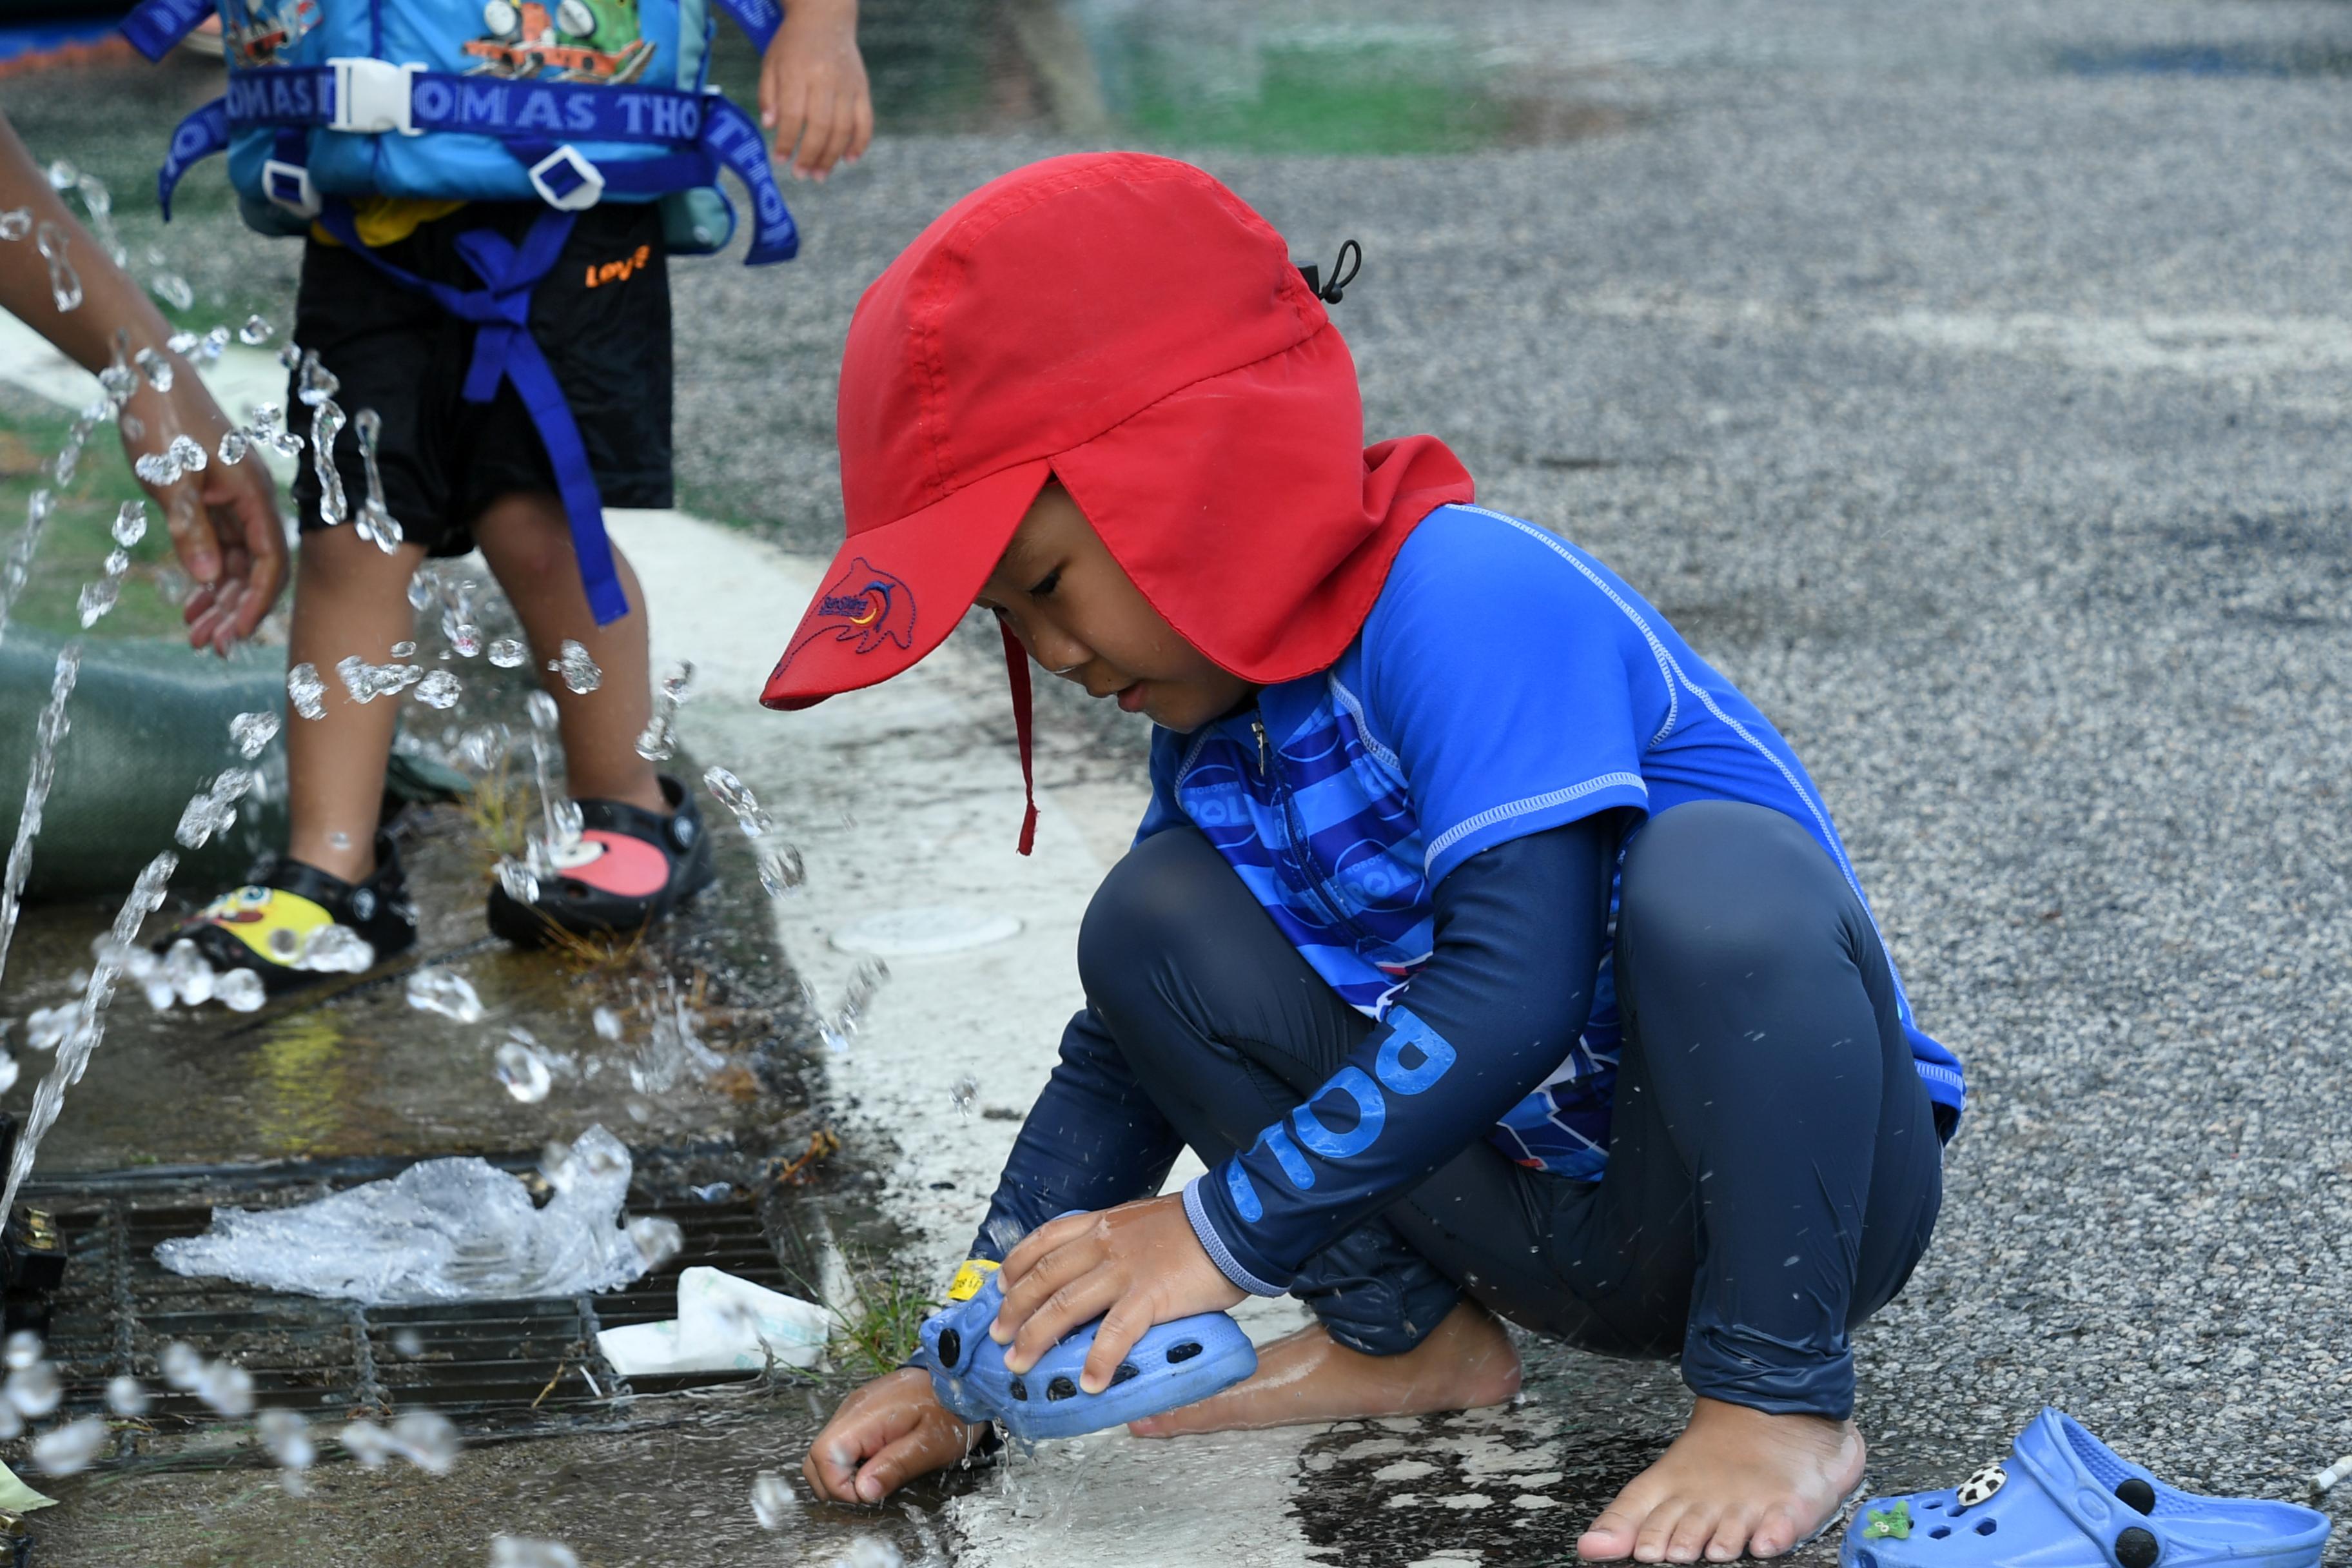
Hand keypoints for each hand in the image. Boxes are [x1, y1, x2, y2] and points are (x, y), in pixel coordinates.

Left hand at [118, 370, 286, 654]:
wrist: (147, 374)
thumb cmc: (162, 419)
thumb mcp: (171, 479)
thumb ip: (191, 529)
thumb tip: (209, 581)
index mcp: (254, 494)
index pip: (269, 561)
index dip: (255, 601)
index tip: (234, 634)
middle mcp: (251, 501)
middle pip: (255, 569)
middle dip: (235, 610)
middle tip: (207, 645)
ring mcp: (233, 501)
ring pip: (235, 563)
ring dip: (218, 599)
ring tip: (194, 633)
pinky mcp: (213, 499)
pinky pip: (218, 548)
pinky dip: (206, 576)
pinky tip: (191, 601)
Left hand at [758, 0, 871, 179]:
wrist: (825, 20)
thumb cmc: (792, 46)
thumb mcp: (771, 64)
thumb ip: (768, 95)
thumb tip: (770, 127)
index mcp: (798, 71)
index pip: (794, 115)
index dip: (786, 141)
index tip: (780, 159)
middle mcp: (825, 79)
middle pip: (821, 126)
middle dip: (810, 155)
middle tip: (801, 174)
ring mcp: (847, 85)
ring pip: (844, 128)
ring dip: (832, 156)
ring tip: (820, 174)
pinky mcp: (862, 89)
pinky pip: (866, 121)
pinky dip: (860, 143)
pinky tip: (849, 160)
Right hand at [802, 1367, 986, 1504]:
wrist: (960, 1380)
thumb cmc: (950, 1412)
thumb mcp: (930, 1445)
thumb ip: (894, 1467)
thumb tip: (862, 1492)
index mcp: (865, 1415)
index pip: (823, 1455)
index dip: (838, 1485)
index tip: (867, 1495)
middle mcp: (851, 1409)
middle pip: (815, 1456)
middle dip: (834, 1484)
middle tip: (869, 1491)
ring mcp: (854, 1409)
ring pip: (825, 1451)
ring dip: (842, 1474)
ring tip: (875, 1477)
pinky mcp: (861, 1413)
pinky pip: (842, 1442)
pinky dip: (850, 1461)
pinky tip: (877, 1463)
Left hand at [991, 1197, 1245, 1394]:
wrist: (1233, 1222)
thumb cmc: (1197, 1226)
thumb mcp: (1145, 1222)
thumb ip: (1121, 1243)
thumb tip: (1109, 1271)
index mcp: (1103, 1224)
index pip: (1046, 1240)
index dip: (1016, 1265)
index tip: (1000, 1285)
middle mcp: (1105, 1244)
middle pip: (1044, 1277)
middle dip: (1015, 1309)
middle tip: (999, 1336)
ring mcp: (1124, 1270)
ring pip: (1065, 1305)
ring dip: (1037, 1337)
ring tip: (1021, 1364)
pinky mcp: (1150, 1296)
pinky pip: (1115, 1333)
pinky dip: (1098, 1360)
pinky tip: (1089, 1383)